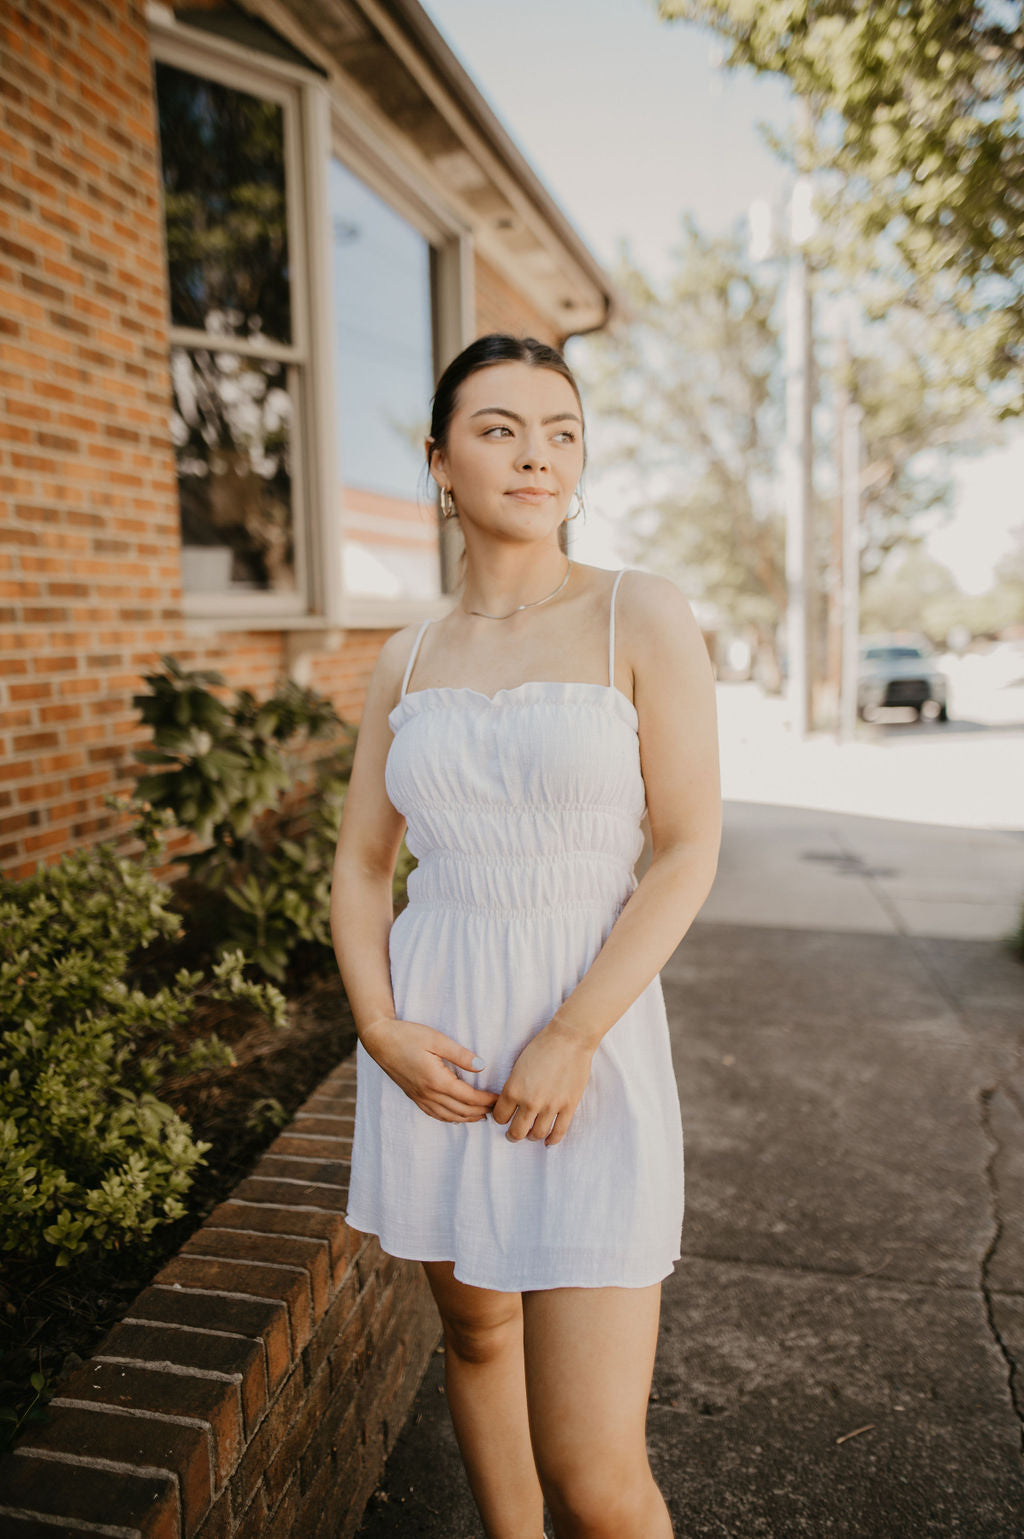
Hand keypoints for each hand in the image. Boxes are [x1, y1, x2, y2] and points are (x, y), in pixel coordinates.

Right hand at [361, 1018, 497, 1123]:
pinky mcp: (413, 1096)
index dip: (486, 1100)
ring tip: (482, 1115)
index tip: (499, 1099)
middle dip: (481, 1111)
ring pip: (448, 1116)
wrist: (379, 1040)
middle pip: (460, 1110)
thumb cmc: (407, 1035)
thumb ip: (460, 1054)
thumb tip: (482, 1066)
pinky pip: (434, 1114)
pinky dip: (449, 1118)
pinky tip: (457, 1116)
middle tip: (497, 1109)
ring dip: (467, 1118)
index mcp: (436, 1080)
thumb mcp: (436, 1038)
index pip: (468, 1098)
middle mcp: (428, 1093)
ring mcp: (419, 1097)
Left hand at [492, 1018, 593, 1146]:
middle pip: (517, 1131)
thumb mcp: (518, 1066)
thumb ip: (514, 1087)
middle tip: (513, 1134)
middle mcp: (530, 1102)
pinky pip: (559, 1132)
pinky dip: (552, 1140)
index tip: (503, 1118)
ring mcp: (550, 1106)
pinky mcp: (568, 1106)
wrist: (569, 1039)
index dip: (500, 1119)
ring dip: (531, 1137)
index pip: (500, 1116)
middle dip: (513, 1135)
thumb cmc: (542, 1047)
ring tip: (531, 1134)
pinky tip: (548, 1142)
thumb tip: (510, 1103)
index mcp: (513, 1089)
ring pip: (537, 1134)